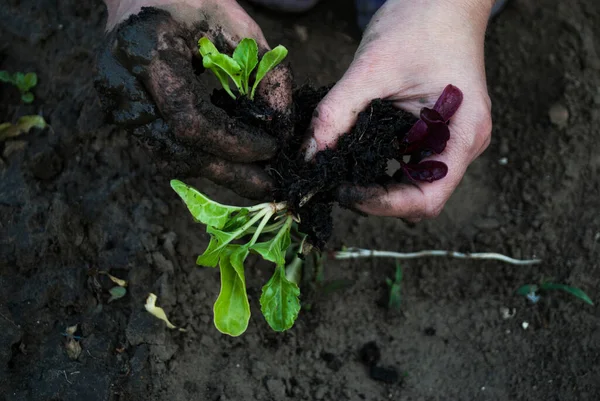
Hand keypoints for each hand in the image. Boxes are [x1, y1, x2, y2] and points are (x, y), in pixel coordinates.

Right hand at [95, 0, 291, 198]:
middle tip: (269, 186)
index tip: (271, 150)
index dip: (234, 143)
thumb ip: (266, 71)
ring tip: (254, 177)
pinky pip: (164, 148)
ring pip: (169, 158)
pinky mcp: (123, 114)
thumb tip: (283, 126)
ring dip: (215, 170)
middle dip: (229, 173)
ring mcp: (117, 104)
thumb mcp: (237, 24)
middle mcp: (121, 86)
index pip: (190, 120)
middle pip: (177, 151)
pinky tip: (229, 159)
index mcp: (145, 54)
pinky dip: (200, 157)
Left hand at [305, 0, 492, 220]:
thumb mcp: (372, 68)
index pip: (427, 197)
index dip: (384, 204)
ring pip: (413, 185)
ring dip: (378, 186)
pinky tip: (354, 157)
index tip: (344, 191)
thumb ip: (337, 113)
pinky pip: (409, 164)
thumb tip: (309, 155)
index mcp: (464, 133)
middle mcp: (462, 144)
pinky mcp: (436, 132)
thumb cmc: (420, 23)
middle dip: (377, 198)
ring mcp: (451, 140)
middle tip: (335, 184)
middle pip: (420, 196)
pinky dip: (381, 168)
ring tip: (341, 173)